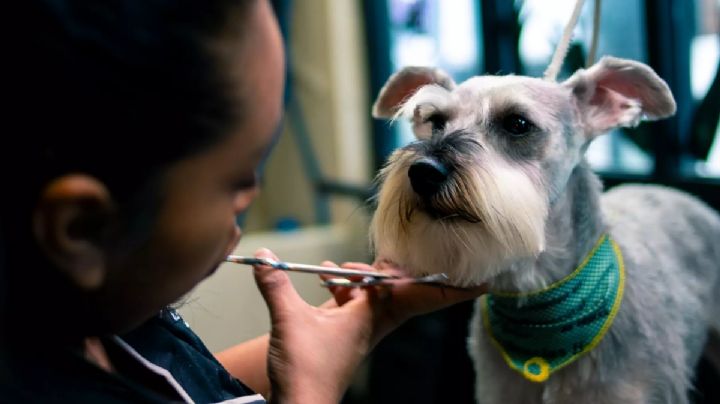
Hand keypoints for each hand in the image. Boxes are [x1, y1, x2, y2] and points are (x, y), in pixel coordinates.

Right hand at [252, 249, 485, 403]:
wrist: (299, 403)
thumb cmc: (305, 370)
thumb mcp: (289, 321)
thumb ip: (277, 285)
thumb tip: (265, 256)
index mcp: (372, 317)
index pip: (418, 295)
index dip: (451, 288)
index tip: (484, 281)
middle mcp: (374, 322)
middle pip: (406, 291)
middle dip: (409, 271)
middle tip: (414, 255)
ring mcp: (362, 328)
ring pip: (378, 294)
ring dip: (364, 277)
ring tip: (337, 270)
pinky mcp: (345, 332)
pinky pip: (356, 302)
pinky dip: (344, 288)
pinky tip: (324, 281)